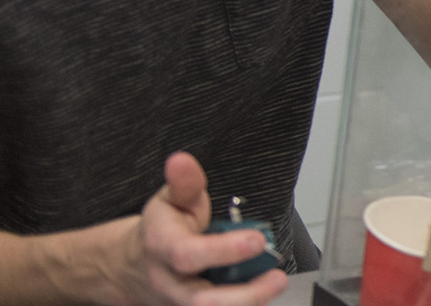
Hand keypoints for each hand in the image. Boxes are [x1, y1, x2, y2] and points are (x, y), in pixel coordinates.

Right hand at [117, 152, 287, 304]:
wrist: (133, 266)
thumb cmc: (161, 230)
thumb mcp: (169, 201)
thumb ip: (184, 183)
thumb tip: (181, 160)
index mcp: (162, 247)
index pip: (188, 254)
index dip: (224, 250)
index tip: (257, 239)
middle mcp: (171, 282)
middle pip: (201, 301)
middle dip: (244, 295)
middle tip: (277, 278)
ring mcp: (180, 303)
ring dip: (250, 303)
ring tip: (276, 284)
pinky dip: (246, 305)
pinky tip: (263, 294)